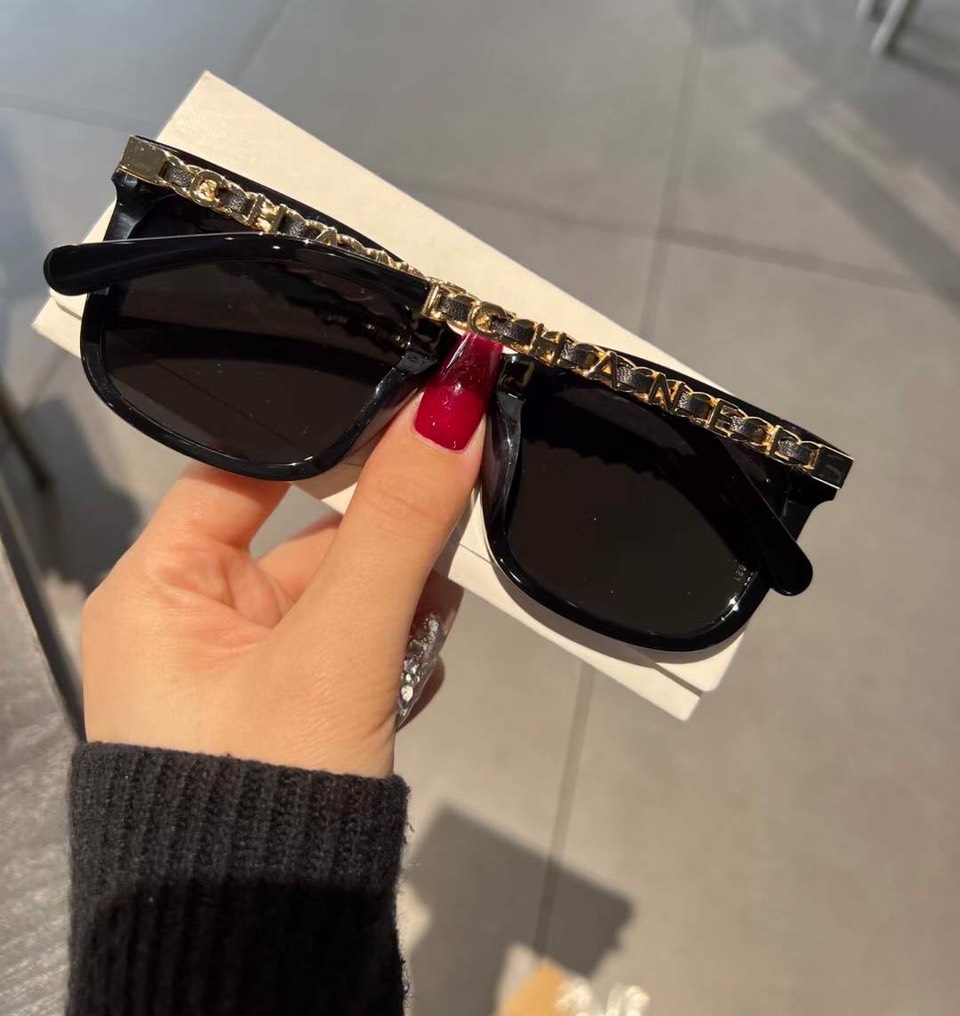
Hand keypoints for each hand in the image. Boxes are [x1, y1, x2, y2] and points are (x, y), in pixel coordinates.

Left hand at [79, 335, 500, 777]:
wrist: (260, 962)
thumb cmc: (255, 806)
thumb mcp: (336, 648)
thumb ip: (397, 523)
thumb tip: (452, 407)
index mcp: (158, 590)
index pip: (245, 468)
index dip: (328, 433)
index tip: (410, 406)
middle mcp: (195, 623)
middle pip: (311, 529)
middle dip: (385, 533)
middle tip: (449, 507)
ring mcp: (250, 672)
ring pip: (347, 589)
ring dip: (403, 595)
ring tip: (430, 618)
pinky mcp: (297, 713)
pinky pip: (359, 644)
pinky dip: (399, 647)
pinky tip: (420, 673)